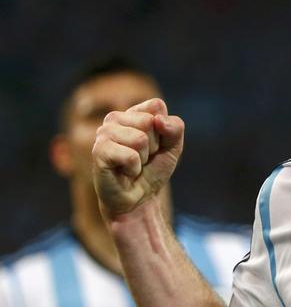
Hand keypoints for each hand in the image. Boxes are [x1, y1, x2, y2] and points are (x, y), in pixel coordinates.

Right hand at [92, 98, 184, 218]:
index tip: (155, 145)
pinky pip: (130, 156)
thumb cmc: (152, 170)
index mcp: (132, 112)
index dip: (164, 130)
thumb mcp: (173, 148)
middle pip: (149, 122)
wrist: (138, 200)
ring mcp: (103, 133)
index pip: (156, 106)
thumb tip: (158, 120)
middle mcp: (114, 118)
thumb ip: (175, 129)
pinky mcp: (98, 151)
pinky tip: (124, 172)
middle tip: (143, 158)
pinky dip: (134, 168)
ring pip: (140, 138)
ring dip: (143, 158)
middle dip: (153, 146)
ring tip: (133, 165)